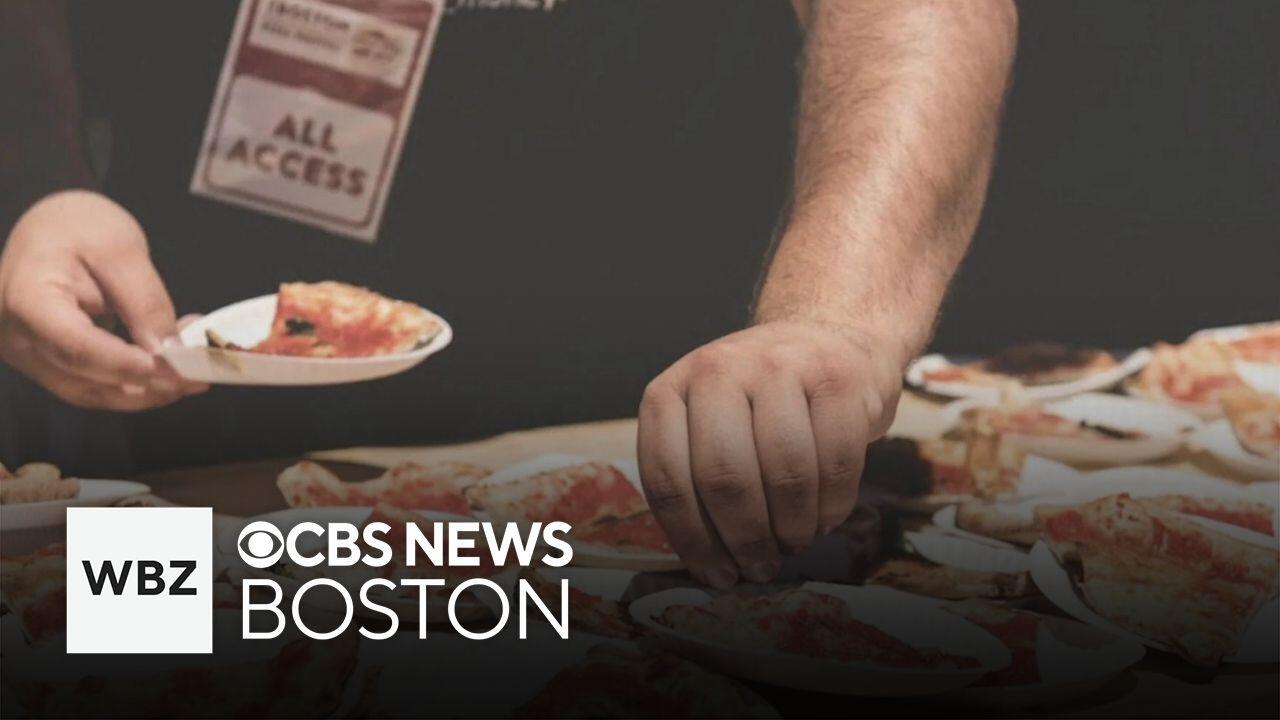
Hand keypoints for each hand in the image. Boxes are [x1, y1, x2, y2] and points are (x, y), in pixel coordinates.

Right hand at [0, 190, 206, 409]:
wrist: (51, 227)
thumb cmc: (79, 226)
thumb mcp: (120, 249)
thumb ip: (144, 301)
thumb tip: (167, 352)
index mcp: (27, 299)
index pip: (75, 345)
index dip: (124, 363)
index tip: (170, 368)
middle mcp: (19, 337)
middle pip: (85, 377)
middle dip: (148, 382)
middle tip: (199, 374)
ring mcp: (30, 354)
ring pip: (91, 392)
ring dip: (146, 390)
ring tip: (192, 373)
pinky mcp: (49, 363)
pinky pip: (93, 384)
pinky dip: (134, 382)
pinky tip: (169, 365)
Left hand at [637, 320, 902, 587]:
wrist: (829, 334)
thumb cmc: (760, 402)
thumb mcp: (707, 423)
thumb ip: (698, 477)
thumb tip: (712, 566)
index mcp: (671, 390)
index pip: (667, 478)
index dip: (692, 540)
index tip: (716, 574)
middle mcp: (718, 369)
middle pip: (723, 478)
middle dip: (744, 539)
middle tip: (761, 568)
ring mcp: (781, 366)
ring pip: (784, 473)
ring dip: (792, 528)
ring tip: (794, 543)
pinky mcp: (839, 377)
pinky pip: (836, 462)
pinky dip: (831, 506)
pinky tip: (824, 518)